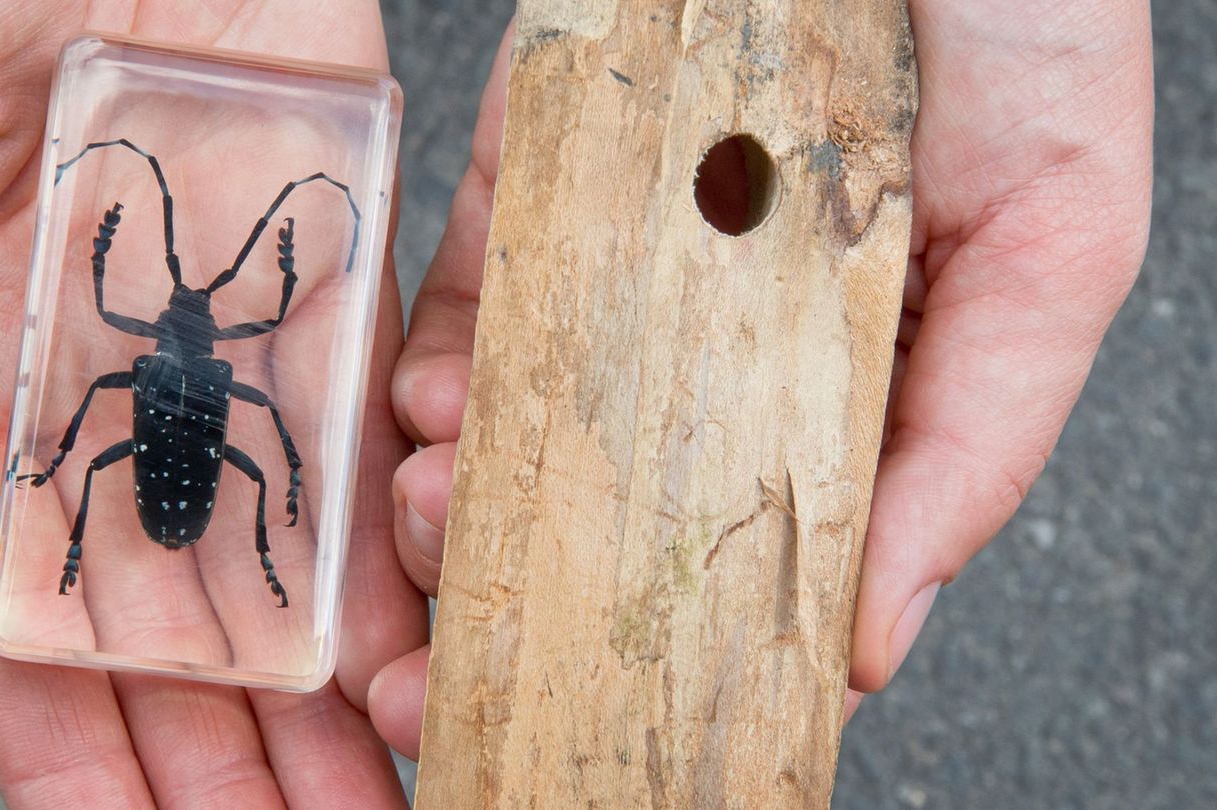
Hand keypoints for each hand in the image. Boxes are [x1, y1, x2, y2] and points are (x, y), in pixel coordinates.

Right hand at [0, 2, 424, 805]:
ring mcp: (219, 340)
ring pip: (278, 553)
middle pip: (169, 618)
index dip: (68, 747)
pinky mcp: (322, 270)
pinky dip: (385, 539)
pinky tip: (411, 647)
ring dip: (320, 689)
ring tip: (366, 799)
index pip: (20, 617)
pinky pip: (360, 428)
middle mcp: (105, 391)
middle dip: (218, 757)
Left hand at [369, 1, 1152, 756]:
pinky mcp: (540, 179)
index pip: (747, 543)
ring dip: (461, 495)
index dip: (667, 643)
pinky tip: (429, 419)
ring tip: (438, 527)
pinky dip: (440, 371)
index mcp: (846, 381)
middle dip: (518, 592)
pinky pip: (470, 295)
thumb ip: (974, 445)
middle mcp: (720, 337)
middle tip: (450, 662)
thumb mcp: (1055, 242)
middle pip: (606, 500)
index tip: (582, 717)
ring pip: (522, 419)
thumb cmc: (1017, 16)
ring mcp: (621, 260)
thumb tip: (866, 646)